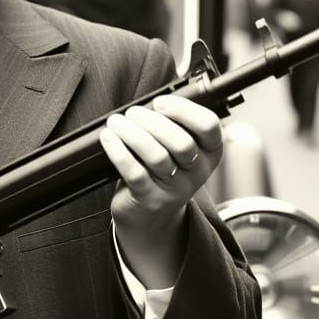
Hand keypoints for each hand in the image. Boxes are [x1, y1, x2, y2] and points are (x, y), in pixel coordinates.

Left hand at [99, 94, 222, 232]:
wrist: (150, 216)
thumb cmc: (161, 172)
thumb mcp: (177, 151)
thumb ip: (171, 126)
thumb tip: (147, 103)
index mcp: (209, 152)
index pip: (208, 126)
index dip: (184, 110)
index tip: (160, 102)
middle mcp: (198, 171)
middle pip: (181, 142)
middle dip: (153, 122)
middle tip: (132, 113)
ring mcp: (176, 188)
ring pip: (157, 156)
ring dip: (132, 134)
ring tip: (116, 122)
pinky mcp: (151, 198)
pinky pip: (135, 172)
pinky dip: (118, 151)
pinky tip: (108, 138)